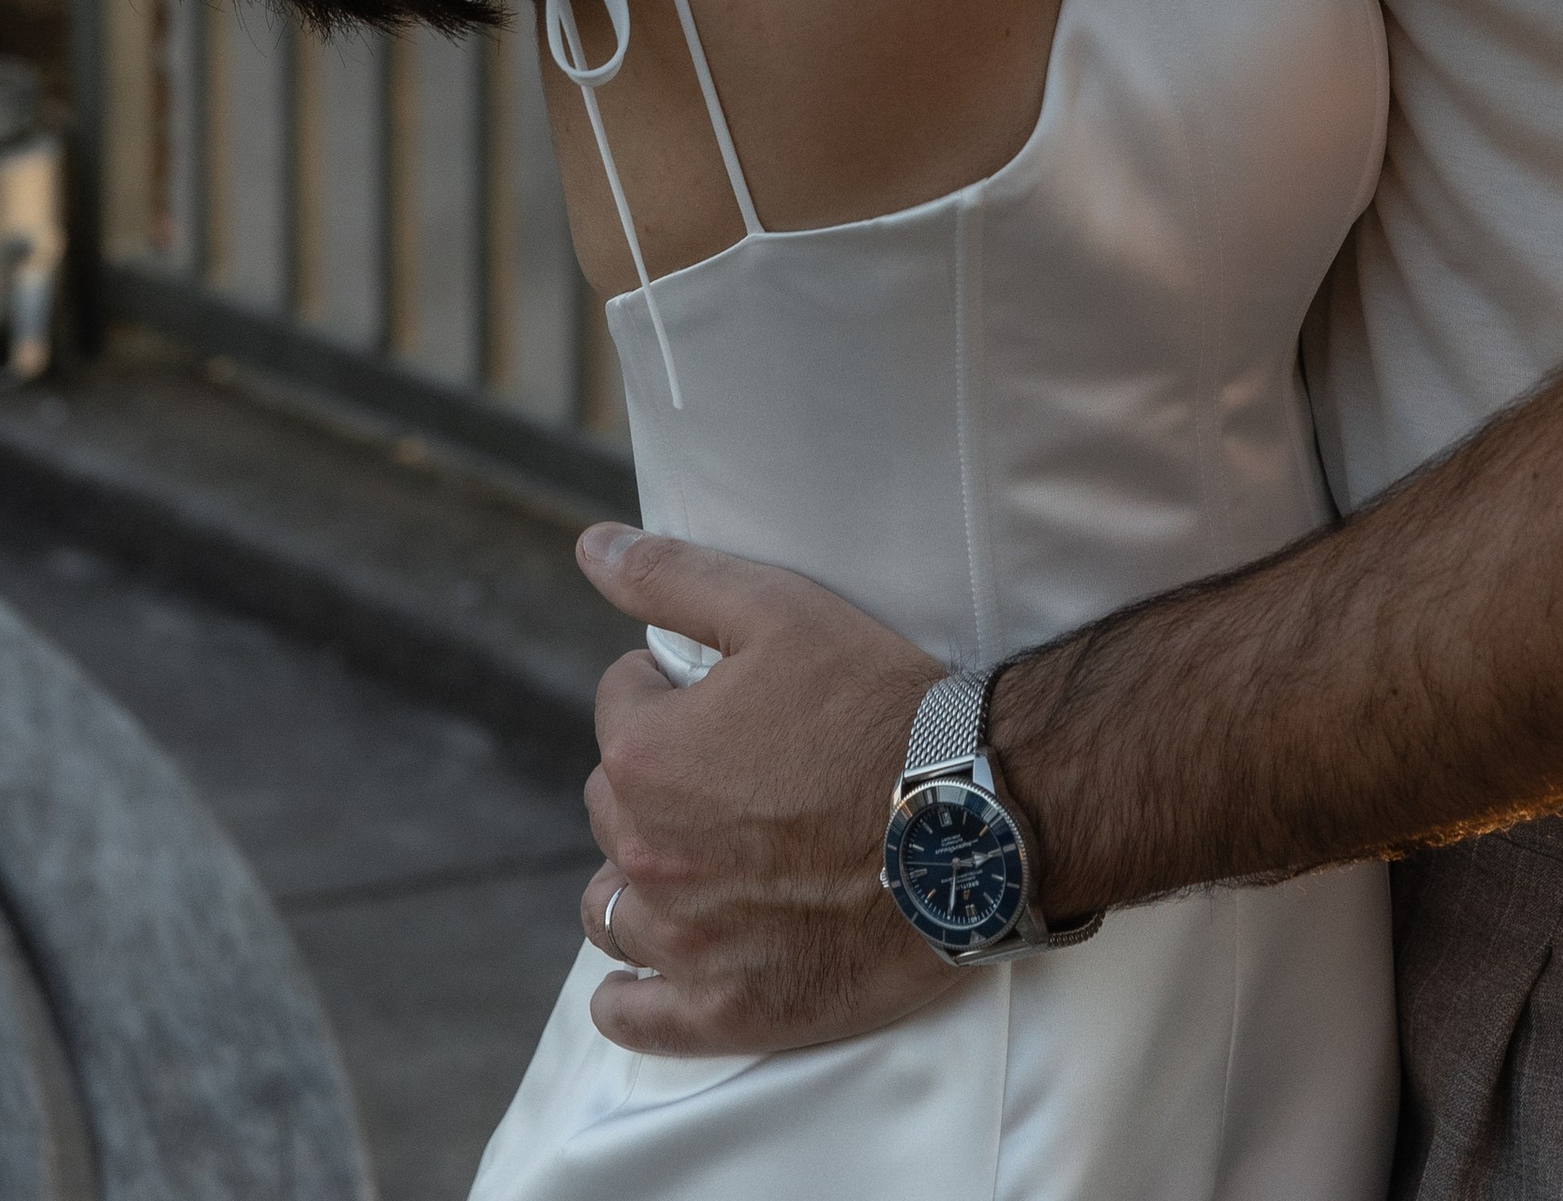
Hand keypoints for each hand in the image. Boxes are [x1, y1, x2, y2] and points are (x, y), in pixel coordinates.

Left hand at [574, 524, 952, 1057]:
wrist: (973, 815)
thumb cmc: (880, 706)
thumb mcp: (779, 610)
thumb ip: (671, 577)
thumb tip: (589, 547)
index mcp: (647, 756)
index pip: (620, 705)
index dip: (671, 689)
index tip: (724, 698)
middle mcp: (648, 854)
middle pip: (612, 806)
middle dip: (655, 780)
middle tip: (731, 771)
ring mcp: (685, 941)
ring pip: (612, 909)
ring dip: (638, 879)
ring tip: (698, 861)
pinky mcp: (729, 1009)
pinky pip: (637, 1015)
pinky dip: (633, 996)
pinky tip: (647, 974)